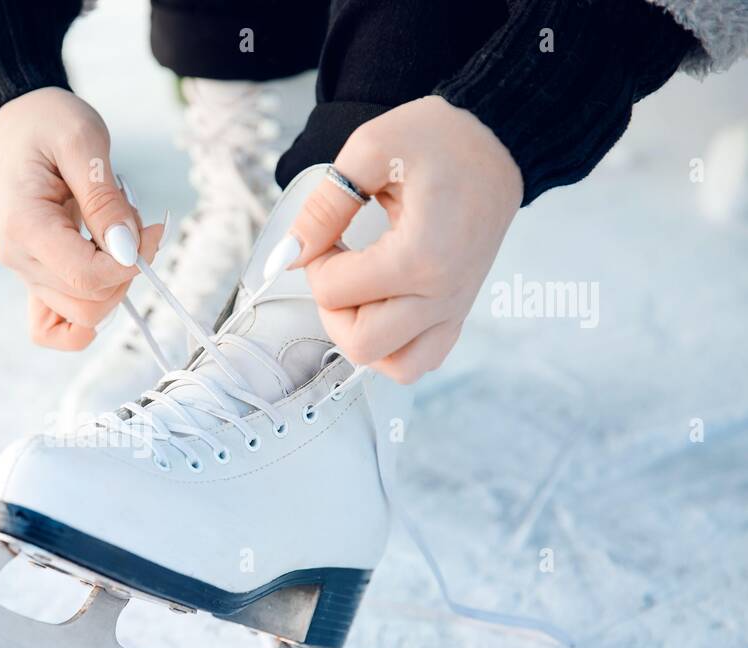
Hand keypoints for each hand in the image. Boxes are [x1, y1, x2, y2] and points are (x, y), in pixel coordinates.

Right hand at [0, 87, 164, 349]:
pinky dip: (83, 321)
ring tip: (115, 237)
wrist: (20, 122)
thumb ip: (106, 200)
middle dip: (126, 272)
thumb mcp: (84, 142)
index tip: (151, 228)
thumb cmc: (49, 123)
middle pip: (88, 304)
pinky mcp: (34, 277)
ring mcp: (24, 272)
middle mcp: (19, 259)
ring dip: (114, 285)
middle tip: (135, 225)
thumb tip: (128, 251)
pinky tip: (104, 286)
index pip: (87, 277)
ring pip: (82, 316)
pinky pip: (52, 327)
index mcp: (25, 227)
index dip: (129, 264)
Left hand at [287, 95, 522, 382]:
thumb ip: (323, 207)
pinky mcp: (459, 311)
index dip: (314, 261)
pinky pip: (422, 359)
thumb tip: (288, 255)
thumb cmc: (442, 137)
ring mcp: (454, 308)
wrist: (502, 139)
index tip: (327, 234)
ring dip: (362, 336)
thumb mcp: (371, 149)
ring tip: (360, 291)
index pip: (335, 292)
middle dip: (332, 308)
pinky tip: (383, 306)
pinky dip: (393, 347)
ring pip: (394, 365)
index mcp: (420, 256)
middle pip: (361, 345)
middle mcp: (442, 295)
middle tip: (339, 266)